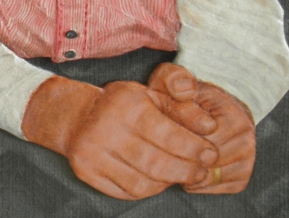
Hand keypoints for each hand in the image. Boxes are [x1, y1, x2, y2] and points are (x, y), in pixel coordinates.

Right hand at [23, 76, 218, 199]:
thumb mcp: (152, 97)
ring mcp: (92, 151)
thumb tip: (211, 127)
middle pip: (158, 164)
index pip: (169, 135)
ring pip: (143, 184)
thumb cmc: (122, 106)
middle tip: (200, 172)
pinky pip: (126, 192)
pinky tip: (154, 180)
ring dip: (167, 183)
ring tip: (177, 174)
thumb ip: (183, 110)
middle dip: (187, 171)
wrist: (77, 116)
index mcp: (126, 104)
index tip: (210, 154)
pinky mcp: (85, 170)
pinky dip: (147, 190)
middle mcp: (105, 127)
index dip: (195, 149)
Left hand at [148, 64, 254, 193]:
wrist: (208, 104)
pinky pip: (216, 187)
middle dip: (180, 154)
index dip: (176, 135)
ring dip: (188, 169)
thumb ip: (175, 80)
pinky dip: (197, 181)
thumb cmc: (185, 93)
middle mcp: (246, 138)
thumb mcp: (174, 79)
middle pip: (205, 160)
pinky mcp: (242, 175)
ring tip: (172, 154)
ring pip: (210, 176)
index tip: (165, 126)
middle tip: (162, 145)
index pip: (201, 139)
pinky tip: (184, 164)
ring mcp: (247, 158)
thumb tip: (184, 91)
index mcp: (233, 115)